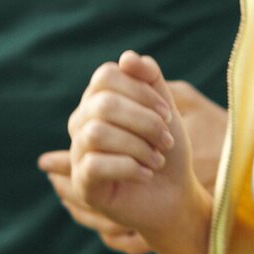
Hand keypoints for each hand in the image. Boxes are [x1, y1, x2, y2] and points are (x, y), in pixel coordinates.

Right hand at [40, 80, 224, 253]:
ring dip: (137, 146)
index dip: (140, 91)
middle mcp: (81, 122)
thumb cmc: (167, 148)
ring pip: (96, 133)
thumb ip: (149, 78)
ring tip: (157, 159)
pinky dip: (129, 167)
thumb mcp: (164, 108)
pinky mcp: (82, 182)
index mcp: (97, 99)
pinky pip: (95, 165)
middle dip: (144, 121)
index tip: (167, 113)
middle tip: (167, 140)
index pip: (106, 75)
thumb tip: (127, 58)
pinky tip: (146, 174)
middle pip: (102, 104)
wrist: (175, 195)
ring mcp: (78, 152)